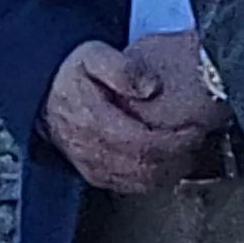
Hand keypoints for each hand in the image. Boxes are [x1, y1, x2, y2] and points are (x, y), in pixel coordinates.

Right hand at [37, 37, 224, 195]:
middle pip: (146, 168)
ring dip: (170, 171)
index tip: (195, 130)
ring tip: (189, 152)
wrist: (45, 94)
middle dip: (179, 158)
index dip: (175, 142)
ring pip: (141, 183)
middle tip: (198, 141)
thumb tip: (150, 86)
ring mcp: (93, 167)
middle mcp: (91, 152)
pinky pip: (131, 187)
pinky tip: (169, 164)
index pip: (144, 144)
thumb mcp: (93, 55)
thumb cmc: (72, 74)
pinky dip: (155, 179)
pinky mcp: (96, 175)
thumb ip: (122, 67)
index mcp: (93, 123)